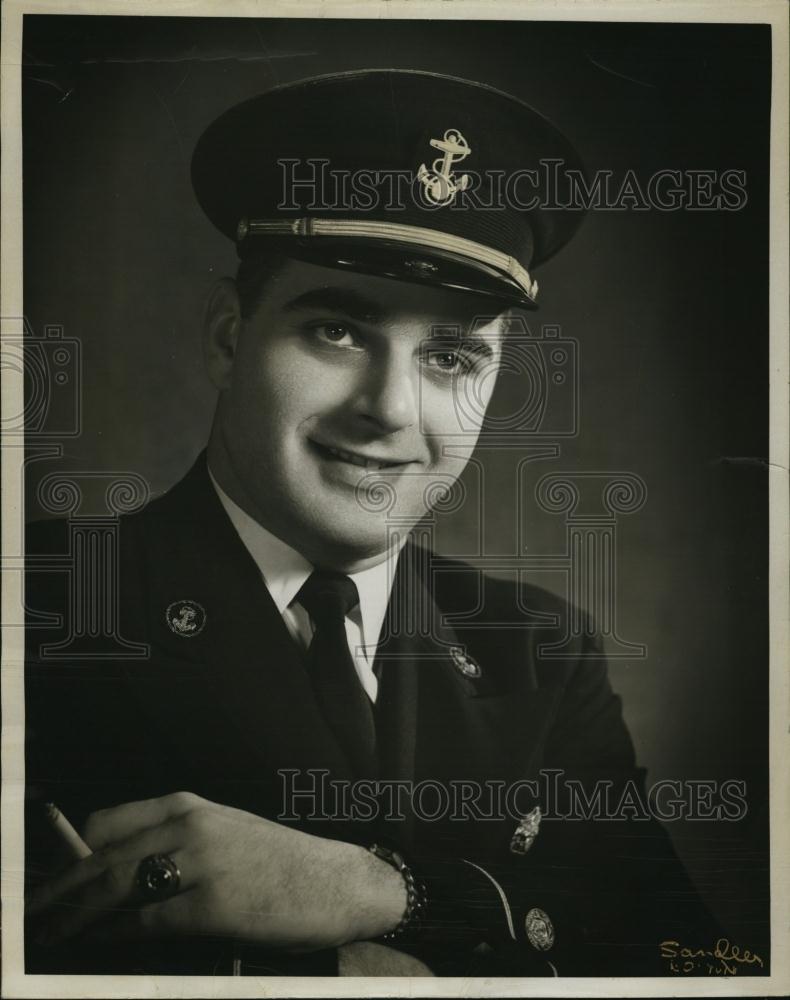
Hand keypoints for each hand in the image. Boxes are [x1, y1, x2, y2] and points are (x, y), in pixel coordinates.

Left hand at [27, 792, 406, 950]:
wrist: (335, 881)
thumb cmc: (276, 863)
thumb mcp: (222, 835)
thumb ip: (171, 844)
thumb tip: (111, 874)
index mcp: (188, 806)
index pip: (106, 823)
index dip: (69, 856)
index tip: (49, 882)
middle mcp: (190, 826)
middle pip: (102, 859)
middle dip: (57, 893)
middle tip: (30, 917)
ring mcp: (202, 864)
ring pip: (115, 888)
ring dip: (74, 917)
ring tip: (50, 937)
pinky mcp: (214, 904)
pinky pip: (146, 923)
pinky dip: (114, 936)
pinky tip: (100, 944)